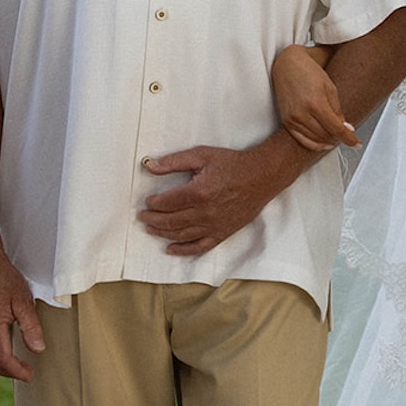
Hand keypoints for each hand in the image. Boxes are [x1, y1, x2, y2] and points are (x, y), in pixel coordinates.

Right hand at [0, 251, 44, 381]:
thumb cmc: (2, 277)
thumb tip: (38, 350)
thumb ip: (30, 326)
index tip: (30, 375)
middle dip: (8, 372)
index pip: (2, 359)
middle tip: (26, 373)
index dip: (17, 371)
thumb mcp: (23, 299)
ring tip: (16, 365)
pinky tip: (4, 349)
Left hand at [140, 142, 293, 255]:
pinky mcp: (222, 233)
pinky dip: (183, 250)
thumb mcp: (202, 155)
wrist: (262, 176)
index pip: (167, 203)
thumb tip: (150, 166)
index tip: (148, 202)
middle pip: (171, 221)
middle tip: (143, 217)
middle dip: (153, 220)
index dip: (153, 203)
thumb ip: (174, 161)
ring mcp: (214, 225)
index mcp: (198, 191)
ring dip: (163, 234)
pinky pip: (199, 246)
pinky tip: (171, 249)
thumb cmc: (233, 163)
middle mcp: (205, 212)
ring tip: (151, 230)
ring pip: (181, 235)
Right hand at [272, 43, 358, 152]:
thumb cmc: (309, 72)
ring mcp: (292, 119)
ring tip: (335, 136)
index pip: (336, 128)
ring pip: (315, 140)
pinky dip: (314, 144)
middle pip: (326, 136)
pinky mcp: (286, 122)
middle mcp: (302, 113)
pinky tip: (323, 143)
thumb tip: (346, 129)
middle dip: (339, 137)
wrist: (287, 65)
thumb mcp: (330, 88)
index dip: (349, 138)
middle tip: (346, 134)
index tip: (357, 143)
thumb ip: (338, 111)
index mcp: (316, 103)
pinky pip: (302, 140)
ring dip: (328, 141)